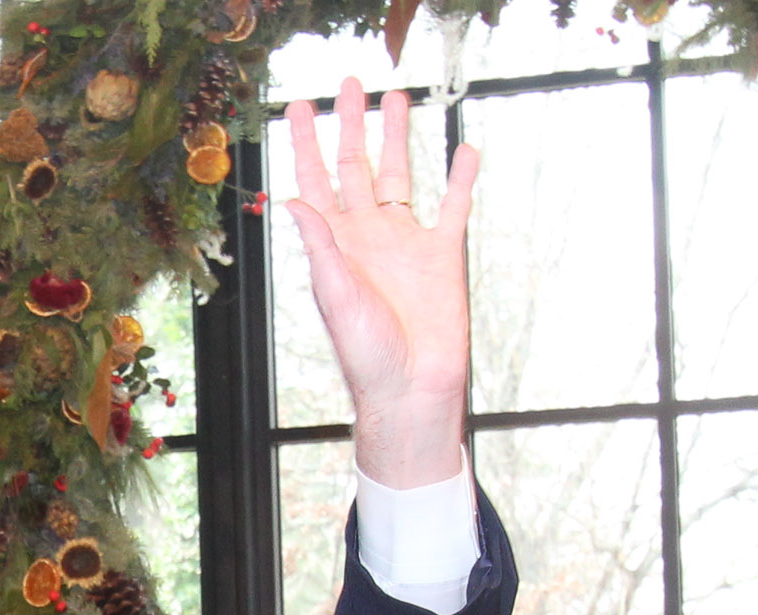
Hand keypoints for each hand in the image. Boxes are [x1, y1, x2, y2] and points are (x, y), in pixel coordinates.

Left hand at [279, 78, 479, 487]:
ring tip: (399, 98)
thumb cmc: (365, 353)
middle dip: (353, 125)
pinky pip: (453, 206)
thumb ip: (321, 246)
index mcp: (334, 244)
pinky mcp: (443, 254)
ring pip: (402, 176)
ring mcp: (405, 242)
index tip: (298, 105)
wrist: (412, 388)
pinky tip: (464, 147)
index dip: (305, 143)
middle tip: (350, 83)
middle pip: (358, 166)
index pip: (315, 180)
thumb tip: (292, 199)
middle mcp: (367, 235)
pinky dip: (460, 177)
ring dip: (399, 138)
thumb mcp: (335, 296)